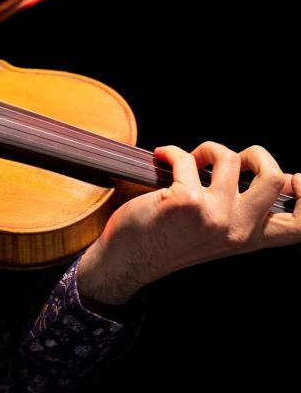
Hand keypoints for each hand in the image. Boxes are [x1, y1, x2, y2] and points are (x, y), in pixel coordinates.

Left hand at [77, 141, 300, 307]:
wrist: (126, 261)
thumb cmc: (167, 240)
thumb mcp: (215, 233)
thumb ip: (242, 212)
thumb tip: (271, 175)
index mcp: (249, 238)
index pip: (299, 225)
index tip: (297, 179)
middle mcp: (237, 230)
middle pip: (274, 177)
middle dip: (256, 153)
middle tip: (231, 158)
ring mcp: (213, 216)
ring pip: (229, 158)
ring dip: (207, 148)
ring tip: (189, 159)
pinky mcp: (184, 202)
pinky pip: (186, 158)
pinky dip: (171, 151)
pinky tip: (161, 157)